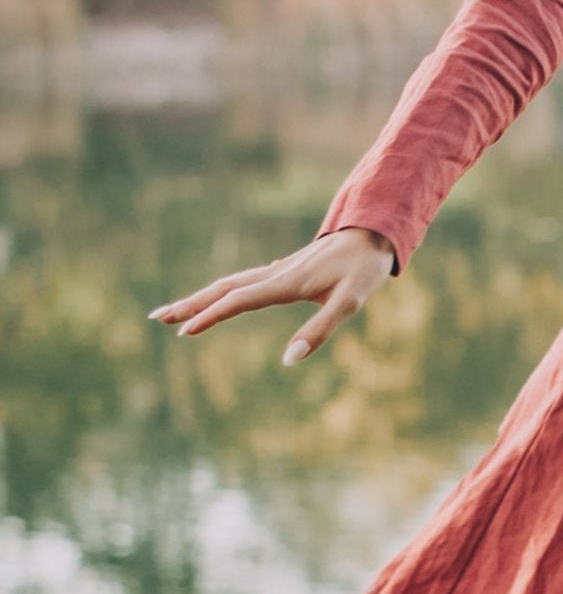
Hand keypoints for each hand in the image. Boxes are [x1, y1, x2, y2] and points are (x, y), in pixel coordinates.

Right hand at [146, 227, 396, 365]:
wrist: (373, 234)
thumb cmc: (363, 270)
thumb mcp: (350, 303)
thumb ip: (320, 330)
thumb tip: (288, 360)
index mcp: (285, 284)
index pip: (238, 301)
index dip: (211, 316)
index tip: (185, 332)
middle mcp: (276, 274)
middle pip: (224, 288)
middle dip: (190, 304)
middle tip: (157, 317)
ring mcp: (279, 270)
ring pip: (232, 283)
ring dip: (203, 297)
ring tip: (178, 310)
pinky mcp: (287, 270)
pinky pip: (246, 281)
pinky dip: (226, 291)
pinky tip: (225, 297)